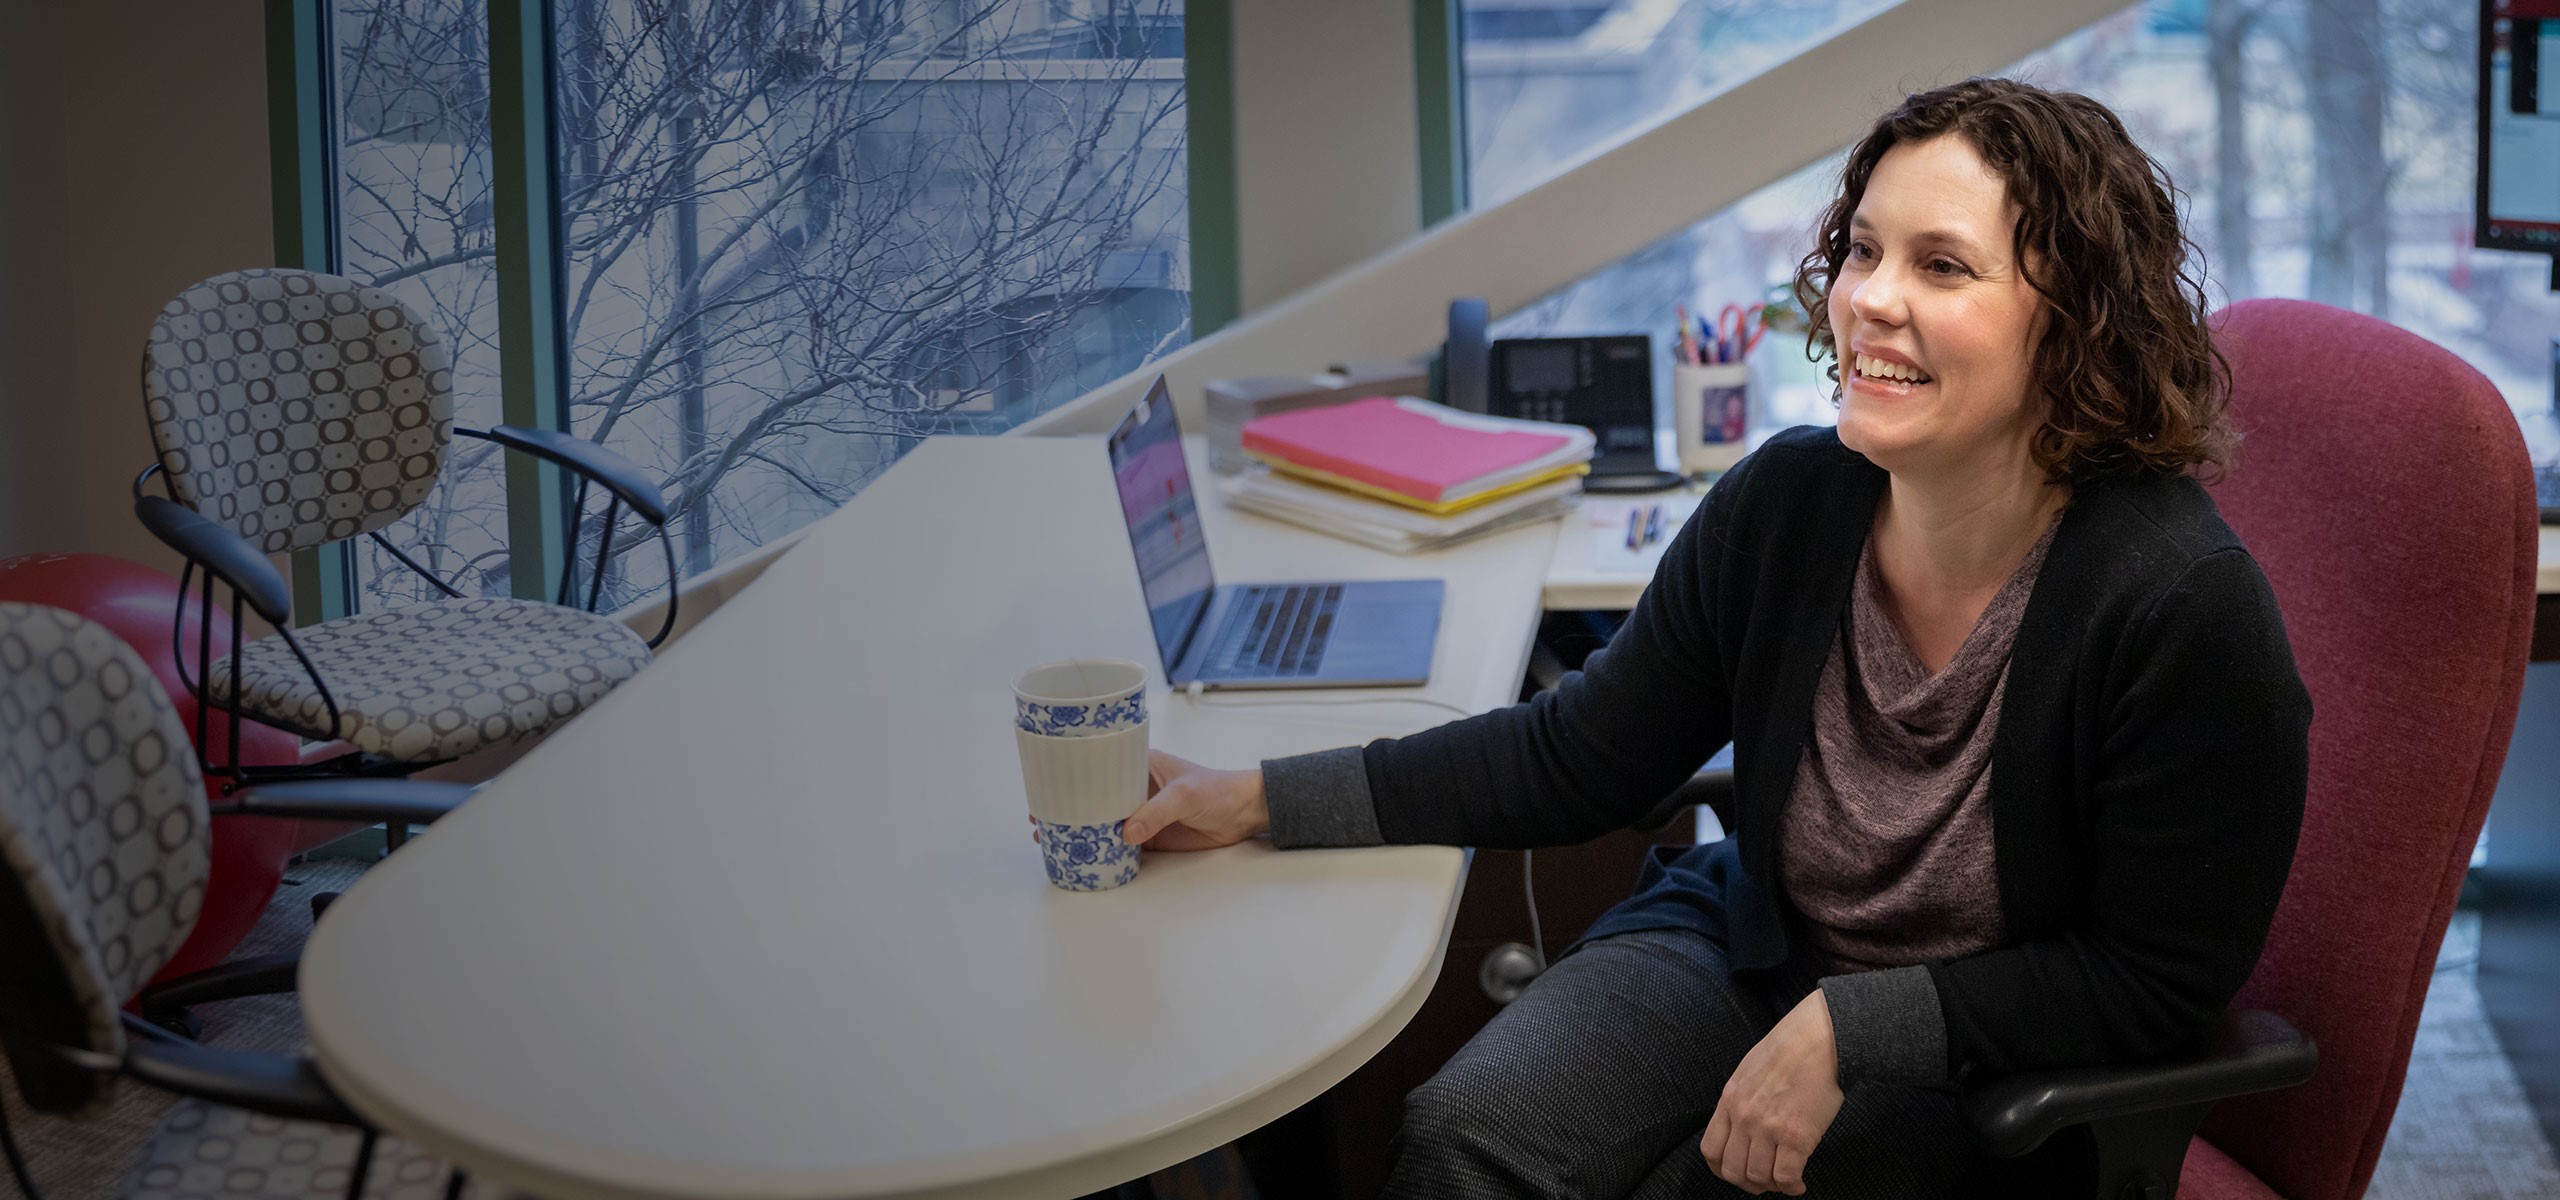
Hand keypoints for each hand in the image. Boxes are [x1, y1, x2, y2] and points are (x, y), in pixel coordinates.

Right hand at [1026, 751, 1268, 851]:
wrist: (1244, 814)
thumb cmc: (1218, 789)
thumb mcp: (1185, 794)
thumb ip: (1156, 812)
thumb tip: (1126, 833)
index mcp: (1139, 763)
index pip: (1099, 766)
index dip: (1073, 776)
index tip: (1047, 786)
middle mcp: (1135, 786)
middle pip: (1094, 797)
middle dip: (1068, 807)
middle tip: (1039, 819)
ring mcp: (1141, 813)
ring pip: (1104, 821)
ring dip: (1082, 830)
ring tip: (1052, 839)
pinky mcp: (1150, 836)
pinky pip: (1121, 844)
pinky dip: (1104, 849)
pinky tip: (1086, 855)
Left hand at [1700, 989, 1844, 1194]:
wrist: (1819, 1039)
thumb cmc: (1789, 1049)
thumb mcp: (1747, 1071)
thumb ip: (1740, 1100)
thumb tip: (1740, 1127)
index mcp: (1730, 1100)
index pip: (1711, 1150)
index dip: (1722, 1170)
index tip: (1737, 1173)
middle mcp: (1744, 1117)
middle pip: (1733, 1170)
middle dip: (1748, 1184)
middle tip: (1764, 1182)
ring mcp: (1769, 1128)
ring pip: (1759, 1178)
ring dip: (1772, 1186)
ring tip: (1785, 1180)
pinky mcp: (1797, 1136)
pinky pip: (1786, 1177)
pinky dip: (1792, 1187)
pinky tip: (1799, 1184)